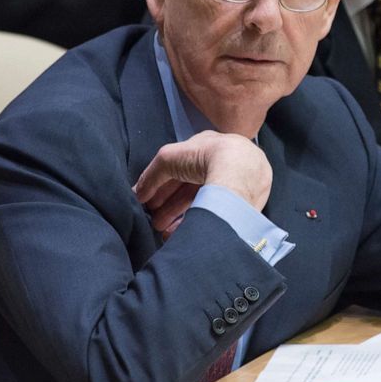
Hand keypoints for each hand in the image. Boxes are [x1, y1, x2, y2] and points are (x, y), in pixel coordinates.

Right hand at [133, 131, 272, 236]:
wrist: (239, 171)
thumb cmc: (203, 157)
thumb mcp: (168, 159)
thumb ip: (151, 175)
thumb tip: (137, 192)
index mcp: (209, 147)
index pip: (180, 168)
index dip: (162, 185)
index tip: (148, 201)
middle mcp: (223, 164)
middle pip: (190, 188)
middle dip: (169, 204)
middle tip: (154, 220)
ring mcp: (235, 184)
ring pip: (202, 202)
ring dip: (179, 216)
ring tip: (162, 230)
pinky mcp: (243, 203)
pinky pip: (215, 214)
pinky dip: (196, 223)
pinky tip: (181, 233)